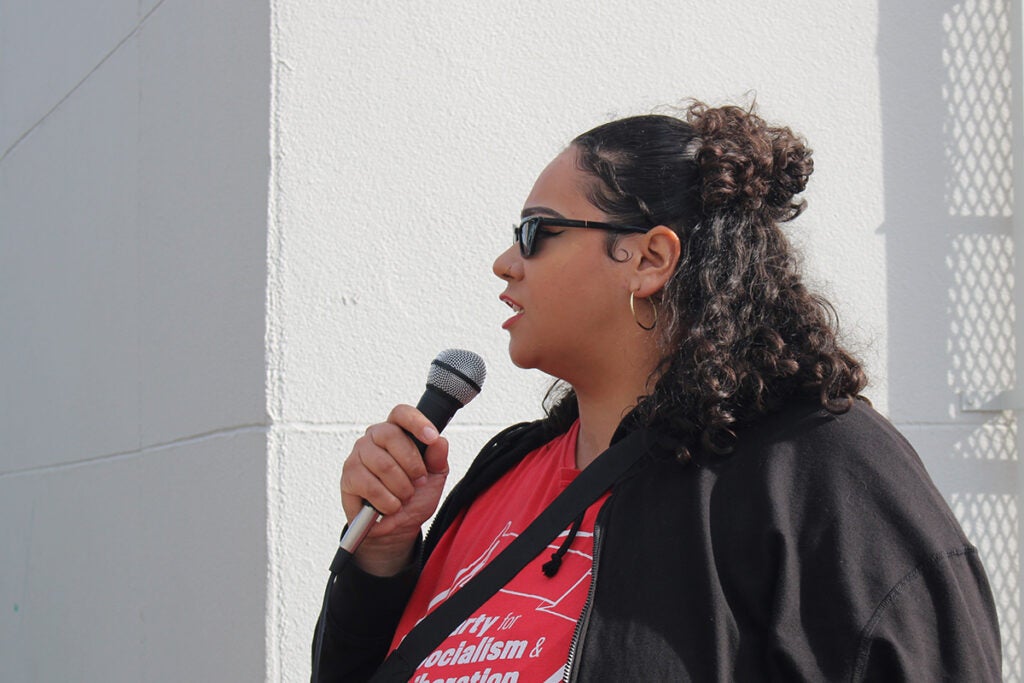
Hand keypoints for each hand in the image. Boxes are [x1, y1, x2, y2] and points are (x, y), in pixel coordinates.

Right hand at [340, 404, 449, 574]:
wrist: (397, 528)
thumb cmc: (415, 496)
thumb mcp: (434, 477)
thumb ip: (438, 458)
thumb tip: (439, 441)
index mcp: (396, 431)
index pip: (402, 413)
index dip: (416, 422)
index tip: (431, 437)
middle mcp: (374, 437)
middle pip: (392, 436)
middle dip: (412, 465)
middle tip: (419, 482)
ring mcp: (358, 455)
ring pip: (383, 464)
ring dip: (401, 487)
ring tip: (404, 498)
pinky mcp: (348, 477)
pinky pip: (370, 486)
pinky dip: (387, 501)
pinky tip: (390, 507)